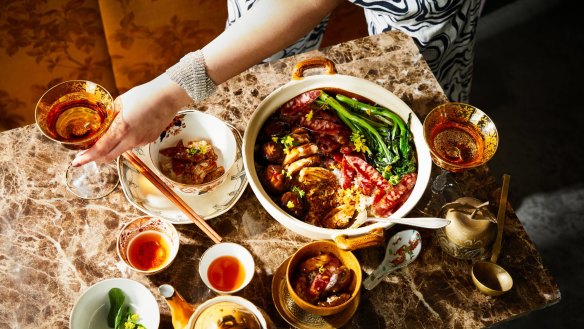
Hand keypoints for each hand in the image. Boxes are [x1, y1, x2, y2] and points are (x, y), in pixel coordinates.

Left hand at [72, 74, 191, 165]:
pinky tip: (128, 131)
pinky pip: (132, 145)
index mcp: (122, 128)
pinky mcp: (149, 140)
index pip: (101, 148)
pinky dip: (125, 142)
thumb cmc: (144, 95)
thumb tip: (101, 124)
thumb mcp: (120, 103)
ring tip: (106, 140)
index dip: (87, 157)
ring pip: (121, 151)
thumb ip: (110, 116)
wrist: (168, 97)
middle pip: (109, 156)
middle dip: (96, 158)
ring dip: (110, 149)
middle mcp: (132, 139)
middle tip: (85, 156)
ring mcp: (141, 141)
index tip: (77, 162)